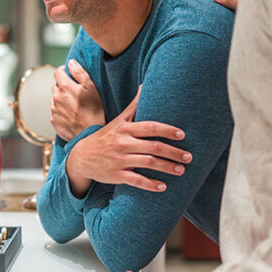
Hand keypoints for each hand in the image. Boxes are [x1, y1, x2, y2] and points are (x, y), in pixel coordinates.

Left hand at [51, 59, 104, 139]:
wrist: (90, 134)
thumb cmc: (94, 111)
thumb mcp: (91, 87)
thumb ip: (80, 72)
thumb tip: (71, 63)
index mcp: (64, 87)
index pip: (58, 72)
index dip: (63, 70)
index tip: (69, 73)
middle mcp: (56, 97)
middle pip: (56, 85)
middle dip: (63, 85)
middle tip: (75, 91)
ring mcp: (53, 110)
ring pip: (55, 98)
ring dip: (61, 98)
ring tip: (74, 104)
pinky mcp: (53, 120)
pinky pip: (55, 111)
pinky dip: (61, 110)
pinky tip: (71, 114)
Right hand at [65, 87, 189, 195]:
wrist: (81, 157)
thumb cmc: (105, 137)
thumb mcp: (118, 121)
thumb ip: (133, 106)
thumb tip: (145, 85)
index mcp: (125, 128)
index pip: (149, 127)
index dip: (167, 130)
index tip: (182, 135)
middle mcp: (122, 143)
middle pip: (153, 147)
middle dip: (173, 152)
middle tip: (189, 157)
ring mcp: (119, 160)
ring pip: (147, 164)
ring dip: (167, 168)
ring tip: (182, 170)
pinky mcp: (116, 175)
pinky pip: (136, 181)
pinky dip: (150, 185)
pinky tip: (163, 187)